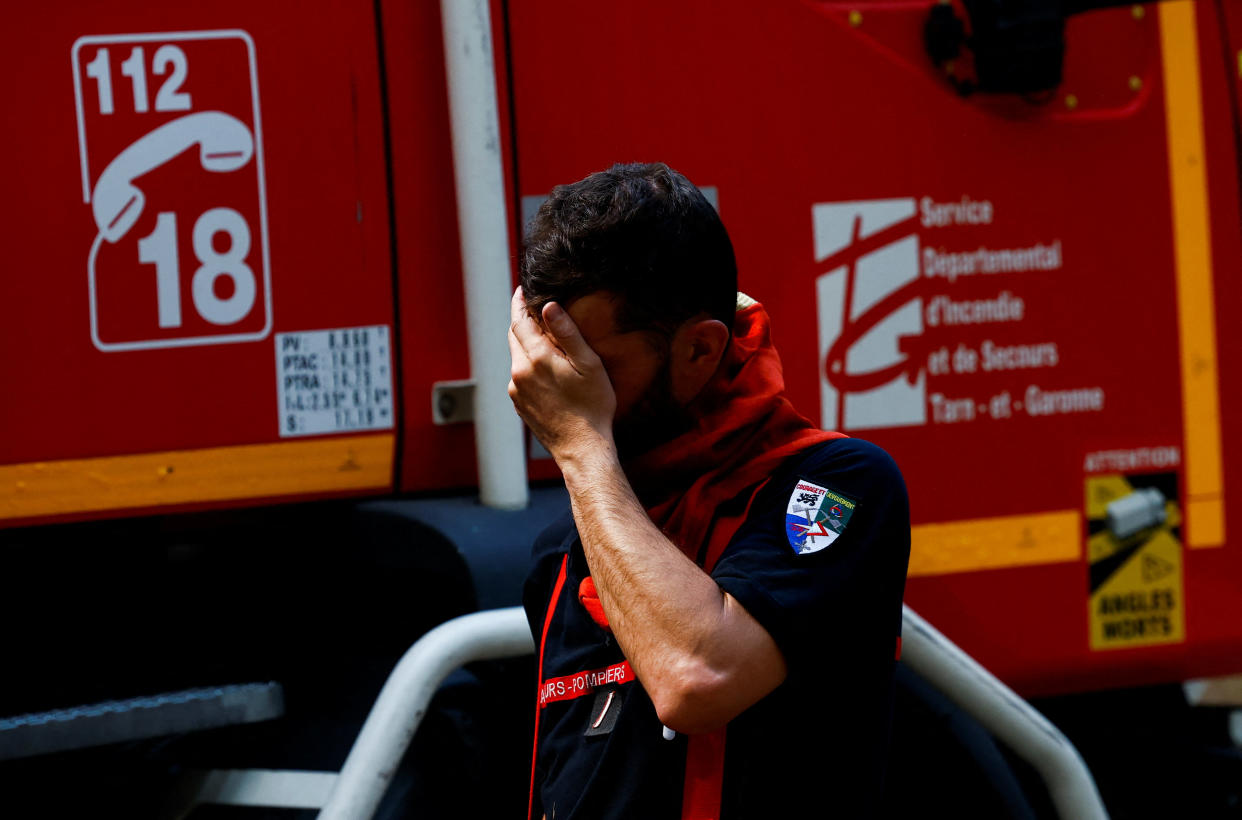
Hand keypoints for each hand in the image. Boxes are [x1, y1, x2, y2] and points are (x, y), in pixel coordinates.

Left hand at [508, 288, 616, 461]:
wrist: (582, 448)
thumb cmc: (592, 407)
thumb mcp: (588, 365)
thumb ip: (567, 333)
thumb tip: (549, 306)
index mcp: (536, 358)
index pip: (520, 321)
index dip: (520, 303)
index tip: (521, 290)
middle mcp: (519, 372)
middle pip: (514, 336)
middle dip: (522, 320)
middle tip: (532, 308)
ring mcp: (516, 390)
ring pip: (516, 356)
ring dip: (526, 344)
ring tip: (544, 338)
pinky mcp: (518, 404)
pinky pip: (518, 375)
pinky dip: (527, 364)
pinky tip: (545, 369)